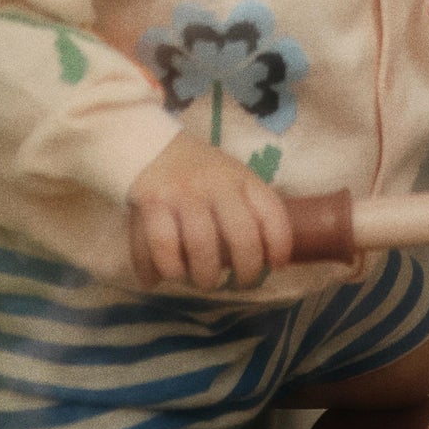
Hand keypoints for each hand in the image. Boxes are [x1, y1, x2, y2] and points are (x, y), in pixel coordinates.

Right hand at [126, 133, 293, 288]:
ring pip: (201, 245)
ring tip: (205, 282)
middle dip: (246, 269)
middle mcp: (216, 184)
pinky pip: (162, 244)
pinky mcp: (151, 203)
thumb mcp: (233, 179)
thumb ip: (251, 210)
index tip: (276, 266)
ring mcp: (183, 193)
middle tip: (242, 283)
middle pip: (241, 235)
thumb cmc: (200, 173)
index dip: (280, 244)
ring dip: (205, 274)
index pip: (271, 212)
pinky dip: (167, 267)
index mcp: (242, 178)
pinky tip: (169, 277)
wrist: (148, 145)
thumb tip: (271, 261)